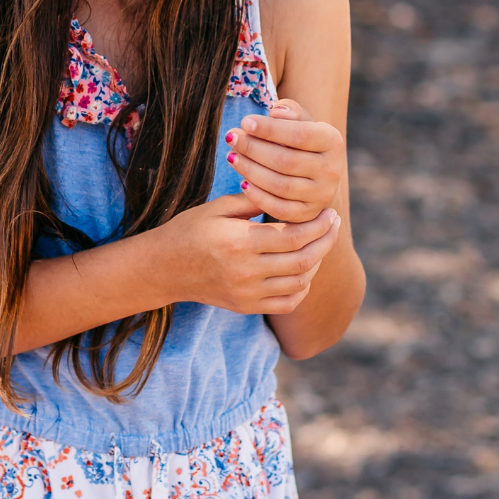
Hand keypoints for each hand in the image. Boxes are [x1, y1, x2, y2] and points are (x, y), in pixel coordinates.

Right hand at [157, 193, 340, 313]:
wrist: (164, 267)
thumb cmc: (190, 229)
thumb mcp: (218, 207)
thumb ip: (253, 201)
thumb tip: (286, 191)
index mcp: (240, 242)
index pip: (293, 236)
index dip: (318, 225)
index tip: (329, 212)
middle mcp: (246, 272)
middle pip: (303, 260)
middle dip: (326, 241)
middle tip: (334, 224)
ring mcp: (247, 294)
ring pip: (300, 283)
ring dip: (317, 262)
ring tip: (320, 243)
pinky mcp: (246, 307)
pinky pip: (287, 303)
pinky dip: (303, 287)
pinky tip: (305, 269)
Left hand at [224, 98, 344, 222]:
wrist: (316, 173)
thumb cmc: (301, 140)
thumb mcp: (301, 121)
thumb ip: (290, 111)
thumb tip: (276, 112)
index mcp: (333, 142)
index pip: (300, 135)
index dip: (270, 129)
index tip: (244, 122)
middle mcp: (332, 170)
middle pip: (286, 161)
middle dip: (253, 148)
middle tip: (231, 137)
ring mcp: (322, 195)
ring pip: (280, 185)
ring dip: (251, 170)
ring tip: (231, 156)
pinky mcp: (308, 215)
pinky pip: (279, 209)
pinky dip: (258, 196)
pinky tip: (242, 182)